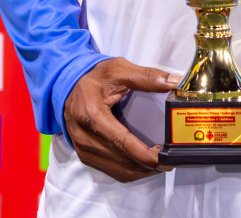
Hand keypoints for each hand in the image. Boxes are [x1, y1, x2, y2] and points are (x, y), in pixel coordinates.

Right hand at [63, 58, 177, 182]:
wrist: (67, 84)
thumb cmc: (93, 77)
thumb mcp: (118, 70)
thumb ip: (146, 77)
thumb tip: (173, 82)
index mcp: (92, 115)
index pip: (121, 142)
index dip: (144, 153)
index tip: (164, 156)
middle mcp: (84, 136)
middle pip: (122, 160)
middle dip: (147, 165)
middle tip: (169, 160)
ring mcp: (83, 148)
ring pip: (117, 171)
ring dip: (140, 171)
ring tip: (160, 164)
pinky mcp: (84, 154)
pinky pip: (111, 171)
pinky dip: (129, 171)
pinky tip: (143, 164)